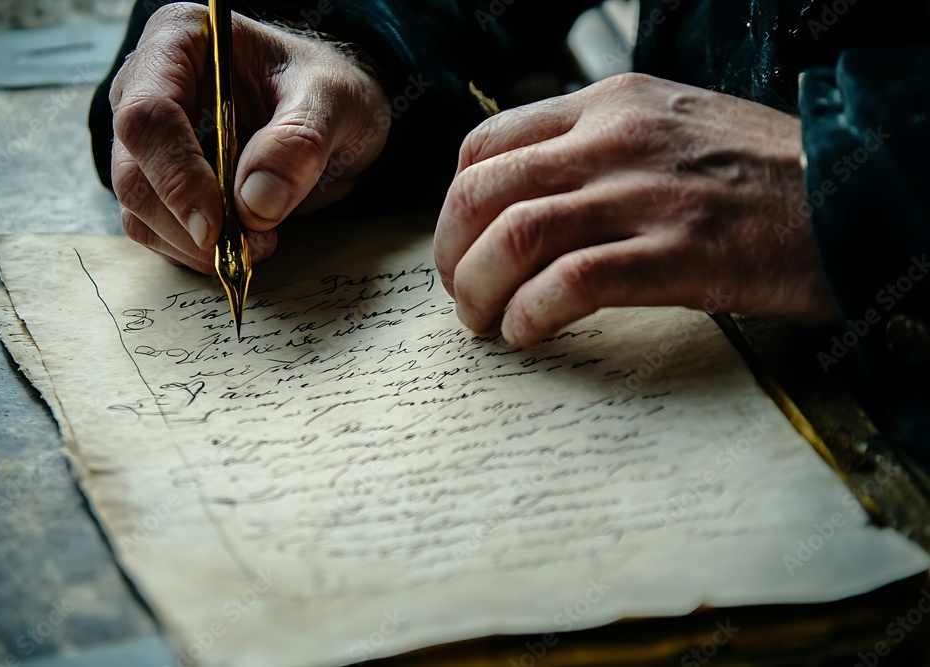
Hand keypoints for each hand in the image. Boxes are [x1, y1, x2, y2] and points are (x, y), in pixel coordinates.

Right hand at [109, 3, 388, 272]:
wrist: (331, 113)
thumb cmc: (326, 89)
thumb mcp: (333, 102)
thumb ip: (298, 142)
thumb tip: (255, 202)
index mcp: (179, 41)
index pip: (149, 114)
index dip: (177, 176)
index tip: (217, 226)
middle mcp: (147, 85)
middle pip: (133, 169)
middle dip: (187, 221)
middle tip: (247, 247)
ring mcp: (148, 137)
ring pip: (138, 207)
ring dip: (192, 244)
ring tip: (257, 244)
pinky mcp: (159, 179)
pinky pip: (156, 229)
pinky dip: (193, 251)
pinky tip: (241, 245)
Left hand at [434, 73, 838, 346]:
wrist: (858, 193)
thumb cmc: (762, 174)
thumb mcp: (672, 130)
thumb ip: (600, 150)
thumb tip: (531, 198)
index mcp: (610, 105)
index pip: (487, 143)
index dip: (456, 203)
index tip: (461, 243)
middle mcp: (617, 140)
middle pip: (484, 191)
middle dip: (452, 253)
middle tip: (460, 293)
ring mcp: (647, 194)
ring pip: (514, 236)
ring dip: (479, 290)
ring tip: (485, 322)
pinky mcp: (679, 254)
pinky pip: (570, 284)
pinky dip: (531, 315)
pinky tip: (529, 334)